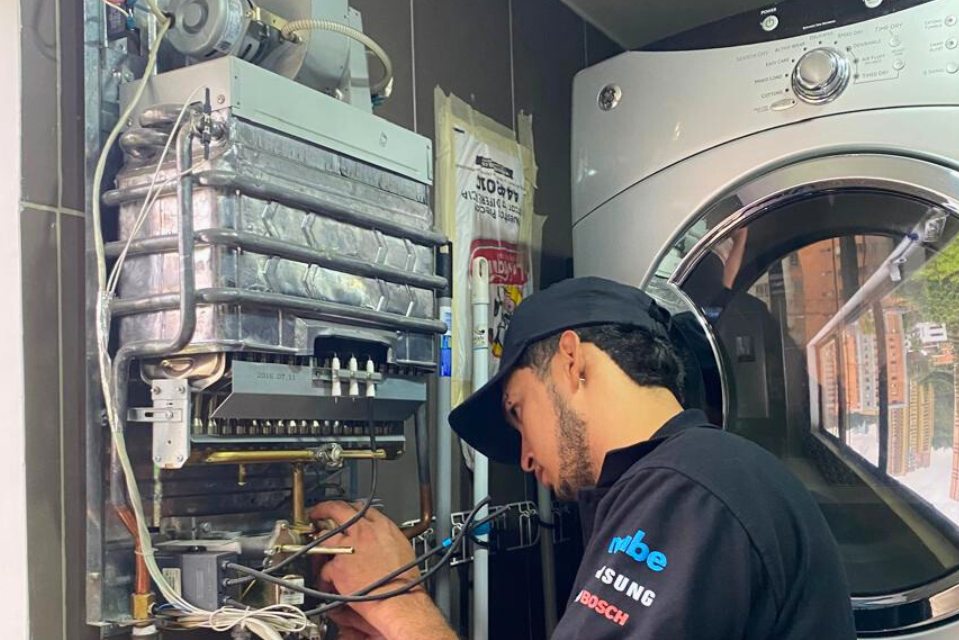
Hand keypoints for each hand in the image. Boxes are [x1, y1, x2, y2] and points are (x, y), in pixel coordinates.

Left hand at [310, 502, 456, 639]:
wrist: (398, 599)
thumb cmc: (403, 579)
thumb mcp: (401, 546)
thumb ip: (385, 536)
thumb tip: (378, 537)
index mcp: (382, 526)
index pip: (361, 507)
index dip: (349, 508)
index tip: (343, 511)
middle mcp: (364, 532)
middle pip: (339, 510)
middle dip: (324, 508)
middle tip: (317, 512)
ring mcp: (349, 547)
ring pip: (324, 536)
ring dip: (319, 541)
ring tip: (317, 549)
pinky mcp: (338, 566)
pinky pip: (324, 568)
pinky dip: (324, 575)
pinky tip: (328, 581)